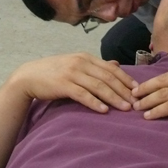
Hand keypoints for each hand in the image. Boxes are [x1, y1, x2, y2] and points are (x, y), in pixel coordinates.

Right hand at [8, 52, 137, 112]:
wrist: (29, 76)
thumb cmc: (54, 71)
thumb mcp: (76, 64)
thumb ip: (96, 65)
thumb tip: (116, 64)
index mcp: (86, 57)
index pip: (111, 68)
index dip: (126, 79)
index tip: (137, 90)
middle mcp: (81, 63)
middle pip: (108, 77)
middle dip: (124, 91)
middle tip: (136, 102)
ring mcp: (72, 73)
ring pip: (98, 86)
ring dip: (114, 98)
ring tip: (125, 108)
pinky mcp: (64, 85)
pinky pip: (83, 95)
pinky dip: (95, 103)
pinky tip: (104, 110)